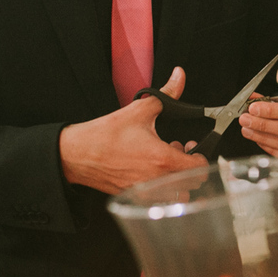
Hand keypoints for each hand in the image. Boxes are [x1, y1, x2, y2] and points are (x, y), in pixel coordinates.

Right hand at [59, 67, 206, 194]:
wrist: (76, 154)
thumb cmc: (105, 135)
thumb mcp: (139, 109)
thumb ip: (166, 93)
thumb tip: (178, 76)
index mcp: (162, 159)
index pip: (199, 169)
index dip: (201, 157)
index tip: (194, 148)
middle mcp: (157, 180)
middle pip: (193, 184)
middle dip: (191, 167)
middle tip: (179, 152)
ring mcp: (147, 191)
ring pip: (177, 195)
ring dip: (178, 180)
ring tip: (166, 163)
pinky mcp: (136, 197)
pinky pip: (159, 199)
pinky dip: (162, 188)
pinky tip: (151, 171)